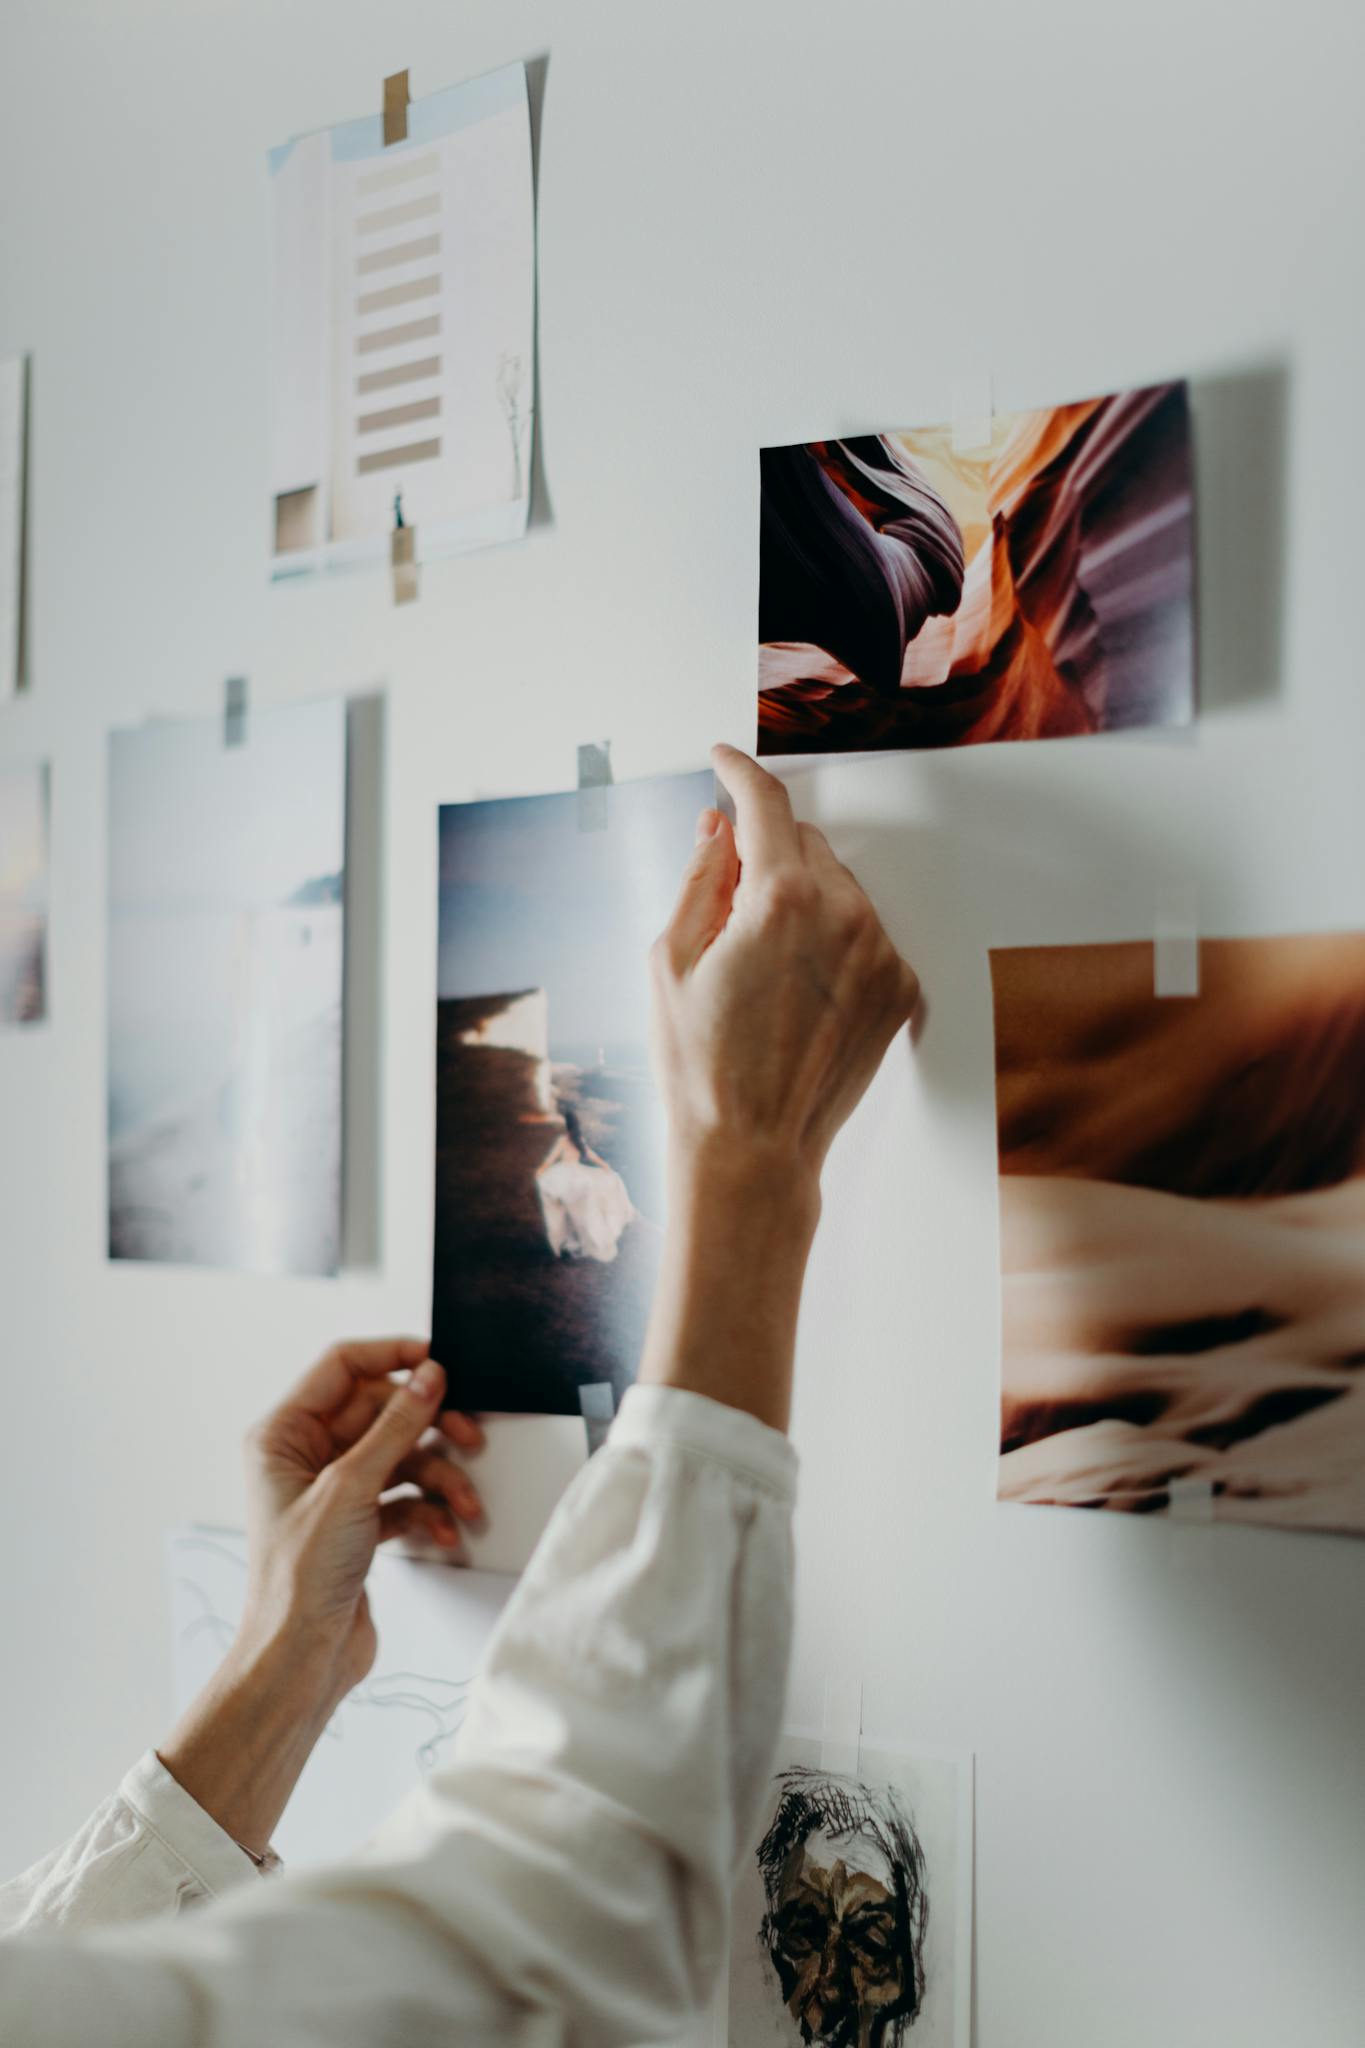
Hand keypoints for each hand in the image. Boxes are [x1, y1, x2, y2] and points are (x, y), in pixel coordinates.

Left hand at [160, 1340, 484, 1856]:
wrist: (300, 1661)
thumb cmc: (298, 1579)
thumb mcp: (350, 1488)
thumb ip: (395, 1425)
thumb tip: (430, 1375)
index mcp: (283, 1434)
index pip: (343, 1366)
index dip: (393, 1356)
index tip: (440, 1360)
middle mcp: (305, 1455)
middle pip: (382, 1411)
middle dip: (430, 1428)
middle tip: (470, 1435)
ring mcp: (334, 1490)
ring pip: (401, 1455)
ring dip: (440, 1477)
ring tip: (466, 1503)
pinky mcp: (358, 1523)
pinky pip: (405, 1495)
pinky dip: (429, 1509)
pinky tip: (445, 1532)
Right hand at [639, 747, 918, 1431]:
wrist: (754, 1149)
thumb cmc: (699, 1064)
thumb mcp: (670, 958)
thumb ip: (700, 876)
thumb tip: (716, 826)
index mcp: (781, 899)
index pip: (765, 802)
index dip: (737, 771)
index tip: (722, 760)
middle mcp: (845, 916)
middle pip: (806, 844)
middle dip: (767, 855)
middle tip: (728, 907)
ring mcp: (882, 953)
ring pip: (841, 889)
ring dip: (804, 901)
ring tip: (764, 969)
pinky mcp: (902, 989)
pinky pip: (866, 934)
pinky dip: (835, 943)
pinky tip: (798, 993)